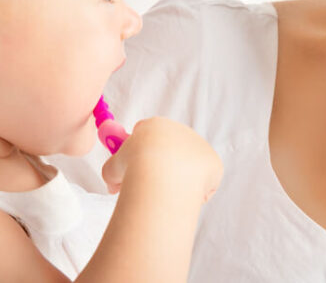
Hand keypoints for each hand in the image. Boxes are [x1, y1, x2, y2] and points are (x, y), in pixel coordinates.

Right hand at [101, 116, 222, 202]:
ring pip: (189, 168)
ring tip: (166, 196)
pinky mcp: (213, 162)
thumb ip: (113, 172)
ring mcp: (200, 145)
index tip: (136, 171)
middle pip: (172, 151)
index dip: (141, 154)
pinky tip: (182, 199)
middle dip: (164, 169)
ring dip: (179, 182)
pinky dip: (195, 194)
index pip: (149, 136)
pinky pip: (204, 183)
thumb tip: (114, 185)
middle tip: (152, 189)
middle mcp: (181, 131)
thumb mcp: (112, 169)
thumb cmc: (133, 169)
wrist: (161, 175)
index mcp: (155, 125)